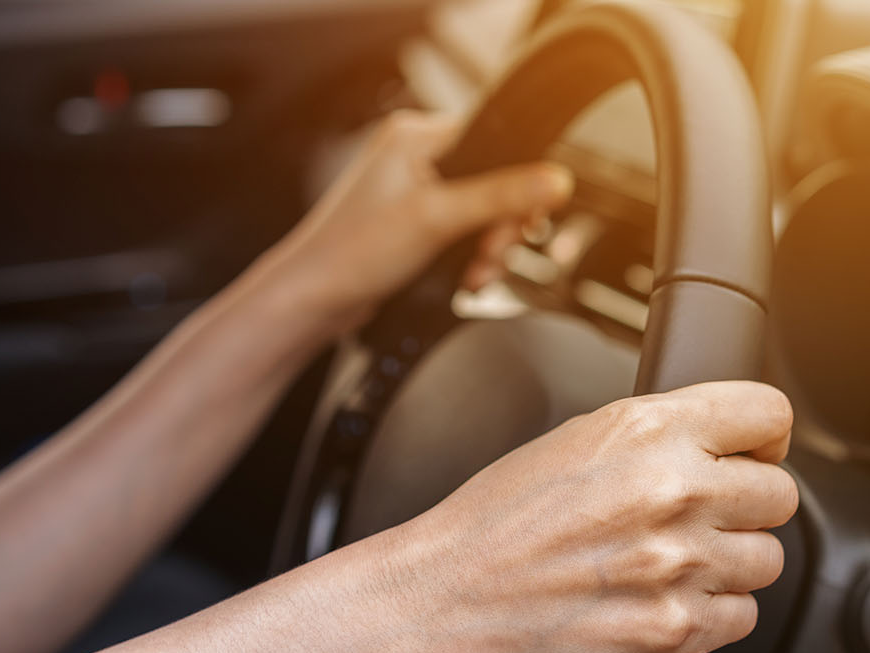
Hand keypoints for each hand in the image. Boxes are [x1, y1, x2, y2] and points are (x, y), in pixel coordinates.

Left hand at [254, 110, 573, 331]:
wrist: (313, 301)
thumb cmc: (353, 253)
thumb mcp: (438, 219)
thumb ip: (501, 197)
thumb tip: (557, 180)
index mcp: (415, 135)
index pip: (494, 141)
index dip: (517, 184)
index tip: (523, 219)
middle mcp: (414, 155)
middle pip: (493, 181)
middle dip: (500, 227)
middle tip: (492, 255)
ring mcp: (414, 190)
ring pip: (481, 211)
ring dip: (488, 248)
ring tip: (476, 275)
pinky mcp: (414, 223)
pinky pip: (463, 231)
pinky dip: (471, 256)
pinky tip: (466, 278)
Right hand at [379, 381, 797, 652]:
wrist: (445, 598)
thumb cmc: (497, 521)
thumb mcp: (578, 439)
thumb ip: (658, 435)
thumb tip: (720, 444)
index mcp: (650, 430)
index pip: (769, 415)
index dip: (764, 438)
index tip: (751, 455)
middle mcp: (675, 492)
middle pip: (780, 494)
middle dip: (746, 506)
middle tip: (700, 519)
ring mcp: (679, 566)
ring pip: (768, 560)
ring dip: (730, 564)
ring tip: (671, 565)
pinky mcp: (674, 630)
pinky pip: (741, 618)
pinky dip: (711, 615)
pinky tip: (661, 602)